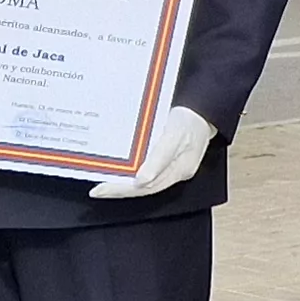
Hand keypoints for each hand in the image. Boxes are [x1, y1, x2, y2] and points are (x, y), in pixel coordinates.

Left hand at [89, 106, 218, 198]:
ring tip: (103, 183)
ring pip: (143, 182)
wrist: (202, 109)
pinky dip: (131, 173)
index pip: (146, 187)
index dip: (122, 190)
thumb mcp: (174, 135)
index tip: (101, 191)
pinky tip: (120, 171)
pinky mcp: (167, 158)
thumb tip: (140, 182)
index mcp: (178, 170)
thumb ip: (159, 158)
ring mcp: (171, 166)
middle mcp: (174, 172)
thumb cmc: (190, 119)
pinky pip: (146, 171)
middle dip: (119, 190)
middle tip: (97, 191)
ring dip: (123, 183)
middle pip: (143, 188)